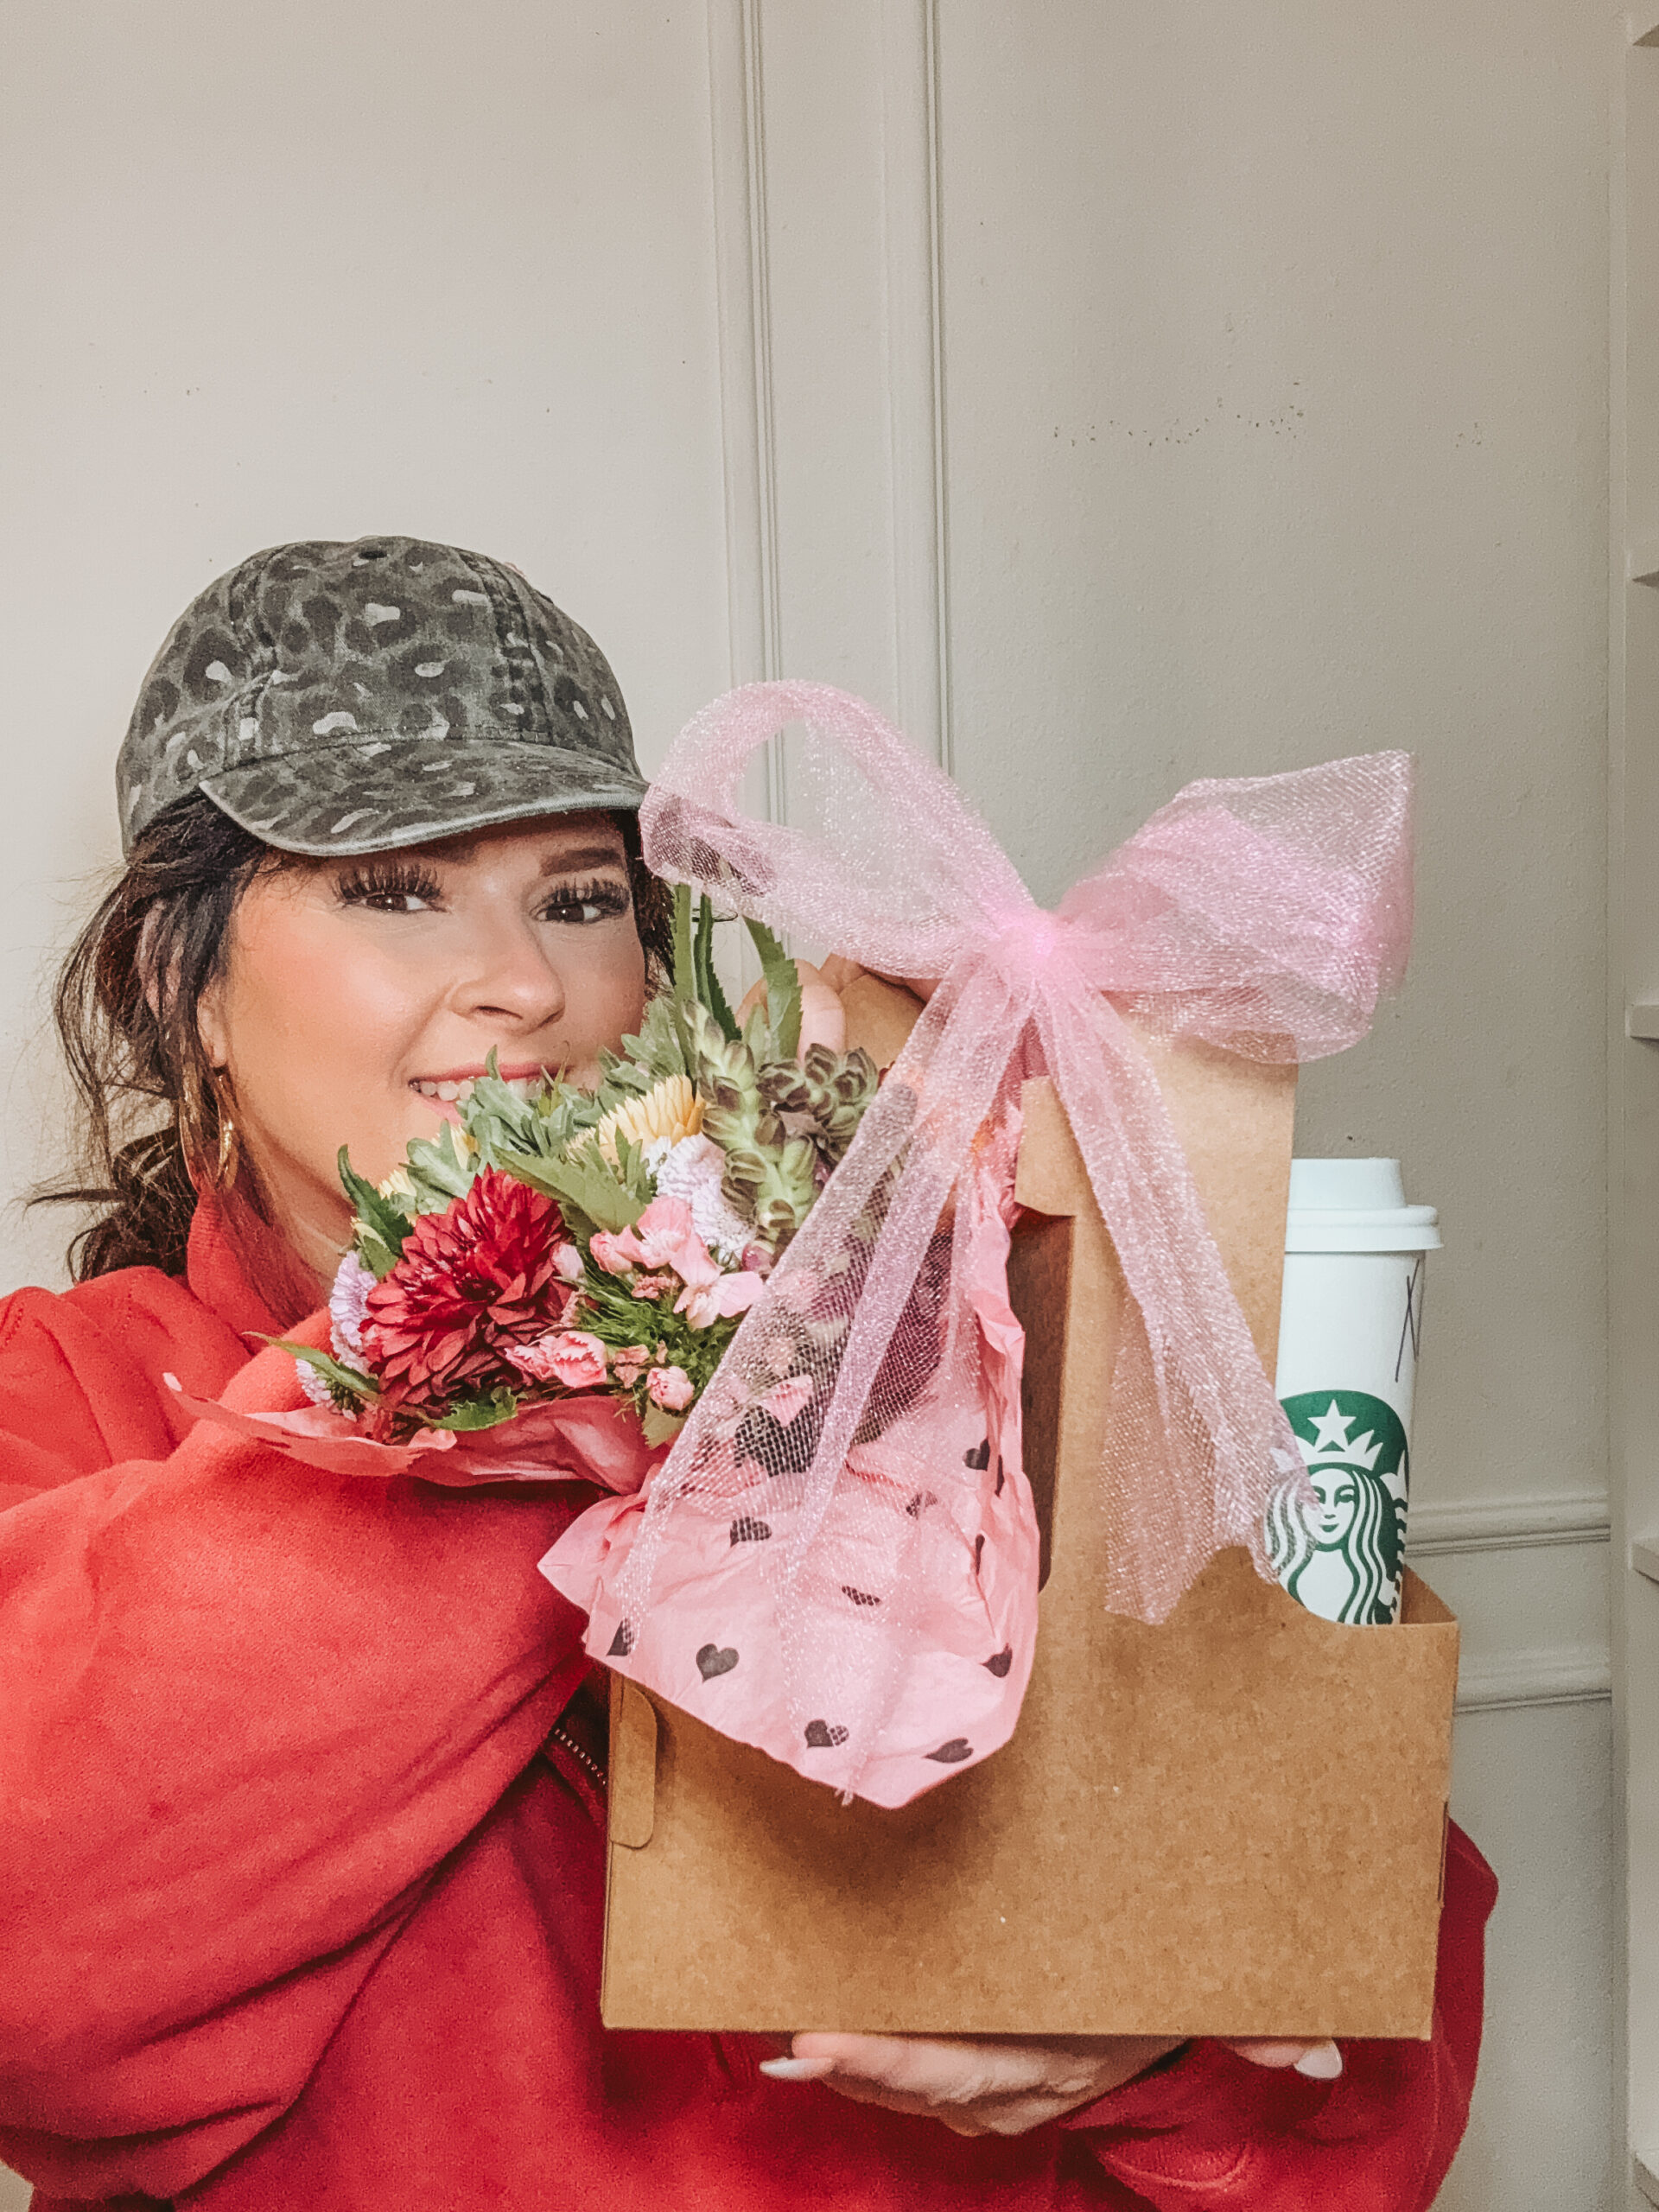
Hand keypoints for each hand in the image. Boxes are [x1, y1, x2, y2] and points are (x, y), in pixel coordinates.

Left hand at [759, 2031, 1341, 2137]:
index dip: (897, 2061)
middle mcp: (1024, 2081)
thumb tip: (1319, 2053)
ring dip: (848, 2070)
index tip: (828, 2041)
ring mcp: (999, 2082)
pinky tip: (810, 2049)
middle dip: (857, 2066)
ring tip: (782, 2036)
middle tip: (792, 2042)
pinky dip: (862, 2068)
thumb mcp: (1215, 1991)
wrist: (1172, 2008)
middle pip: (926, 2082)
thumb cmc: (1170, 1981)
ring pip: (910, 2086)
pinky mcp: (981, 2070)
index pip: (972, 2069)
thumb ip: (1265, 2020)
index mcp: (1066, 2057)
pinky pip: (910, 2081)